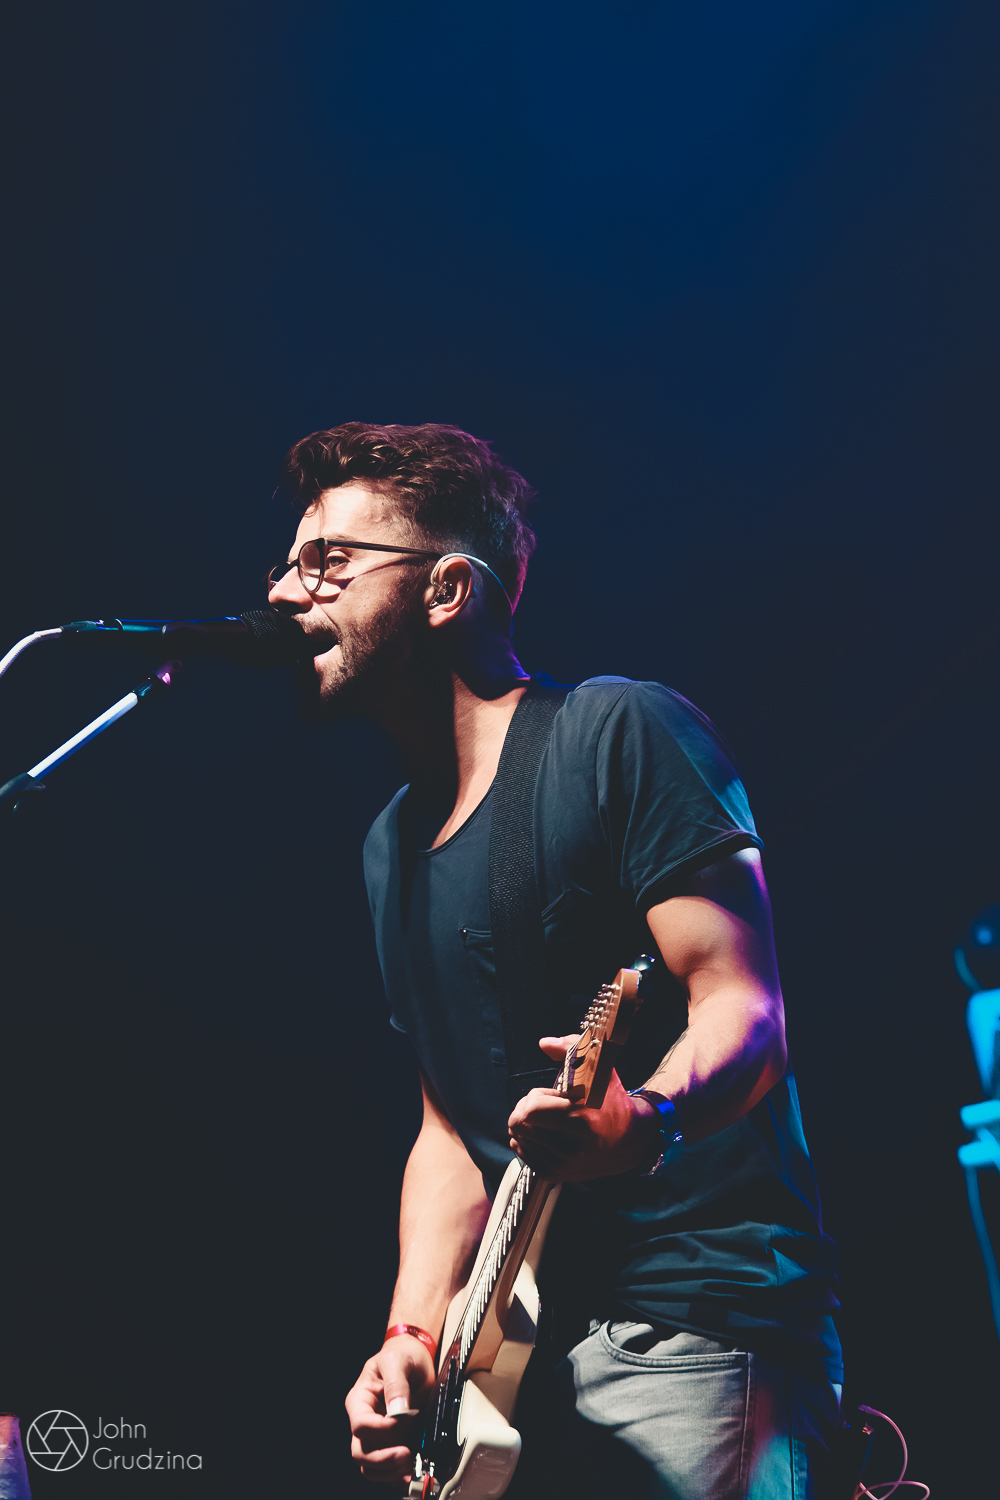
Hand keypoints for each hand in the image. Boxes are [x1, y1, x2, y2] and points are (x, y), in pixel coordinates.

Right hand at [345, 1335, 435, 1484]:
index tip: (403, 1422)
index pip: (360, 1424)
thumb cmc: (401, 1356)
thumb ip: (396, 1384)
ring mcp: (377, 1436)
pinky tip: (411, 1475)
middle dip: (383, 1458)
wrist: (414, 1358)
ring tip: (410, 1465)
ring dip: (389, 1471)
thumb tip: (398, 1411)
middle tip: (407, 1454)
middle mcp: (365, 1422)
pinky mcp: (392, 1444)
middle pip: (361, 1452)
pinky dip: (398, 1477)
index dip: (380, 1429)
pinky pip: (387, 1469)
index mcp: (360, 1400)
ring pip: (371, 1466)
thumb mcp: (398, 1361)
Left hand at [506, 1035, 660, 1180]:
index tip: (549, 1094)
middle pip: (519, 1124)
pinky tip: (545, 1132)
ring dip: (527, 1123)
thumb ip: (571, 1050)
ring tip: (548, 1119)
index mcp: (581, 1122)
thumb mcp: (599, 1071)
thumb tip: (544, 1043)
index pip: (531, 1110)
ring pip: (517, 1137)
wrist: (628, 1141)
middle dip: (526, 1107)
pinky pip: (521, 1151)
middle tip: (545, 1103)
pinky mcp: (553, 1174)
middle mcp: (570, 1149)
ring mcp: (561, 1165)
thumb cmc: (611, 1102)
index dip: (534, 1097)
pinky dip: (526, 1138)